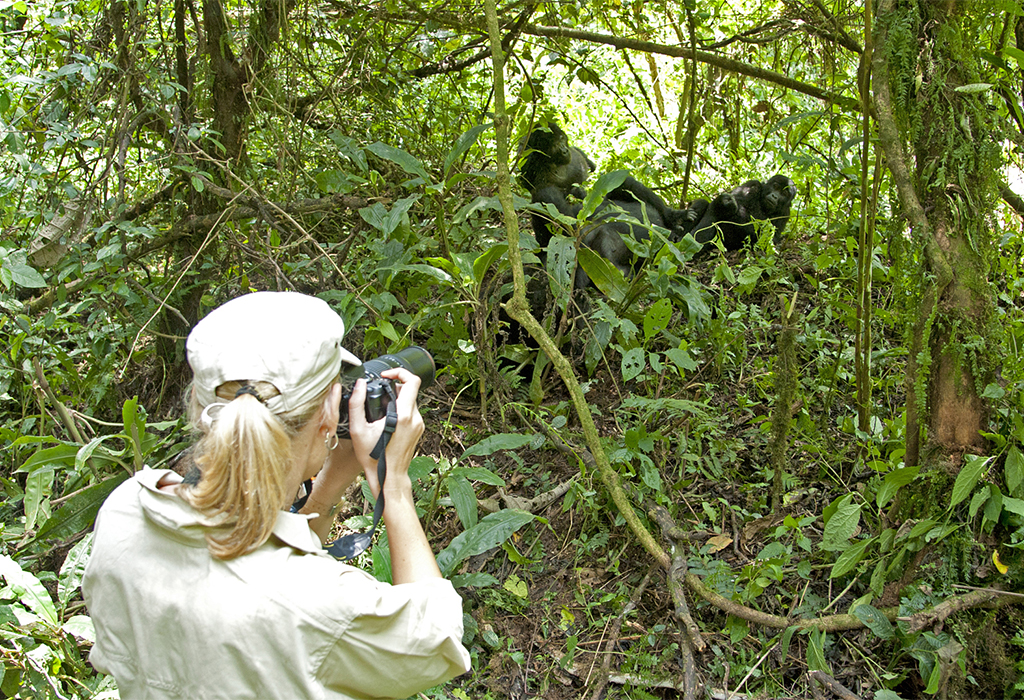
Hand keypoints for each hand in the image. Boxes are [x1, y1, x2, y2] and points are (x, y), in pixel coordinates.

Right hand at [348, 368, 423, 497]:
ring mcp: (419, 425)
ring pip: (411, 401)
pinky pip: (411, 412)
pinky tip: (386, 419)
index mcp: (403, 415)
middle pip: (411, 390)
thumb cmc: (373, 457)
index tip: (386, 376)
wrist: (388, 477)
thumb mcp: (357, 429)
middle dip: (395, 386)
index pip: (412, 381)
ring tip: (381, 408)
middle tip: (379, 392)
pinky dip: (400, 409)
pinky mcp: (419, 430)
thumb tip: (360, 384)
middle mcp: (415, 418)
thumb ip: (356, 403)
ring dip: (397, 399)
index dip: (399, 372)